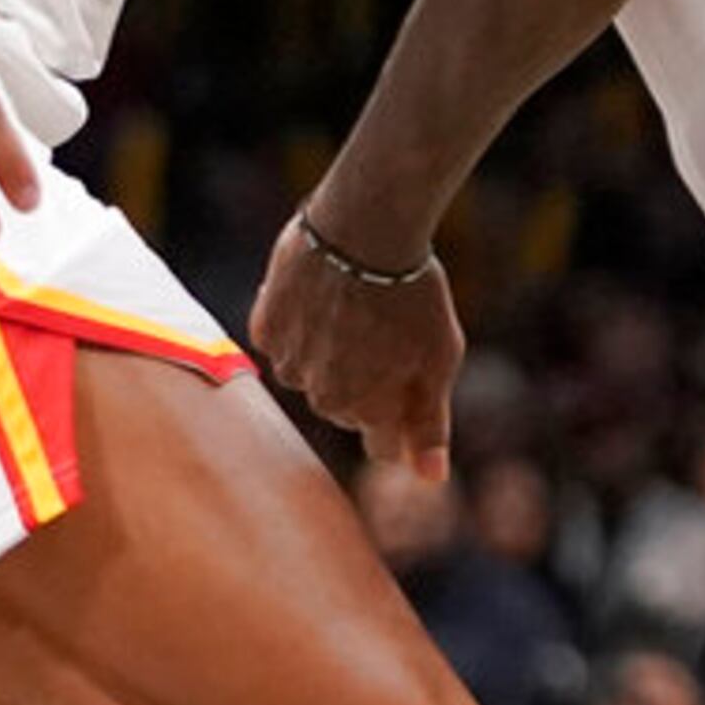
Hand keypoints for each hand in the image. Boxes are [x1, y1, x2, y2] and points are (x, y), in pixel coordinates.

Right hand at [250, 214, 461, 480]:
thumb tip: (431, 478)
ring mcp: (290, 362)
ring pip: (310, 374)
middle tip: (386, 330)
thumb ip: (430, 424)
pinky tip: (321, 295)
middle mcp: (322, 396)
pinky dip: (298, 324)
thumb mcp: (439, 358)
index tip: (409, 377)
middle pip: (346, 406)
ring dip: (328, 353)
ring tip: (353, 308)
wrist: (366, 226)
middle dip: (366, 380)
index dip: (401, 413)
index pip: (381, 442)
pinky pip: (281, 340)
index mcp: (367, 410)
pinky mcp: (266, 326)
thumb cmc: (414, 292)